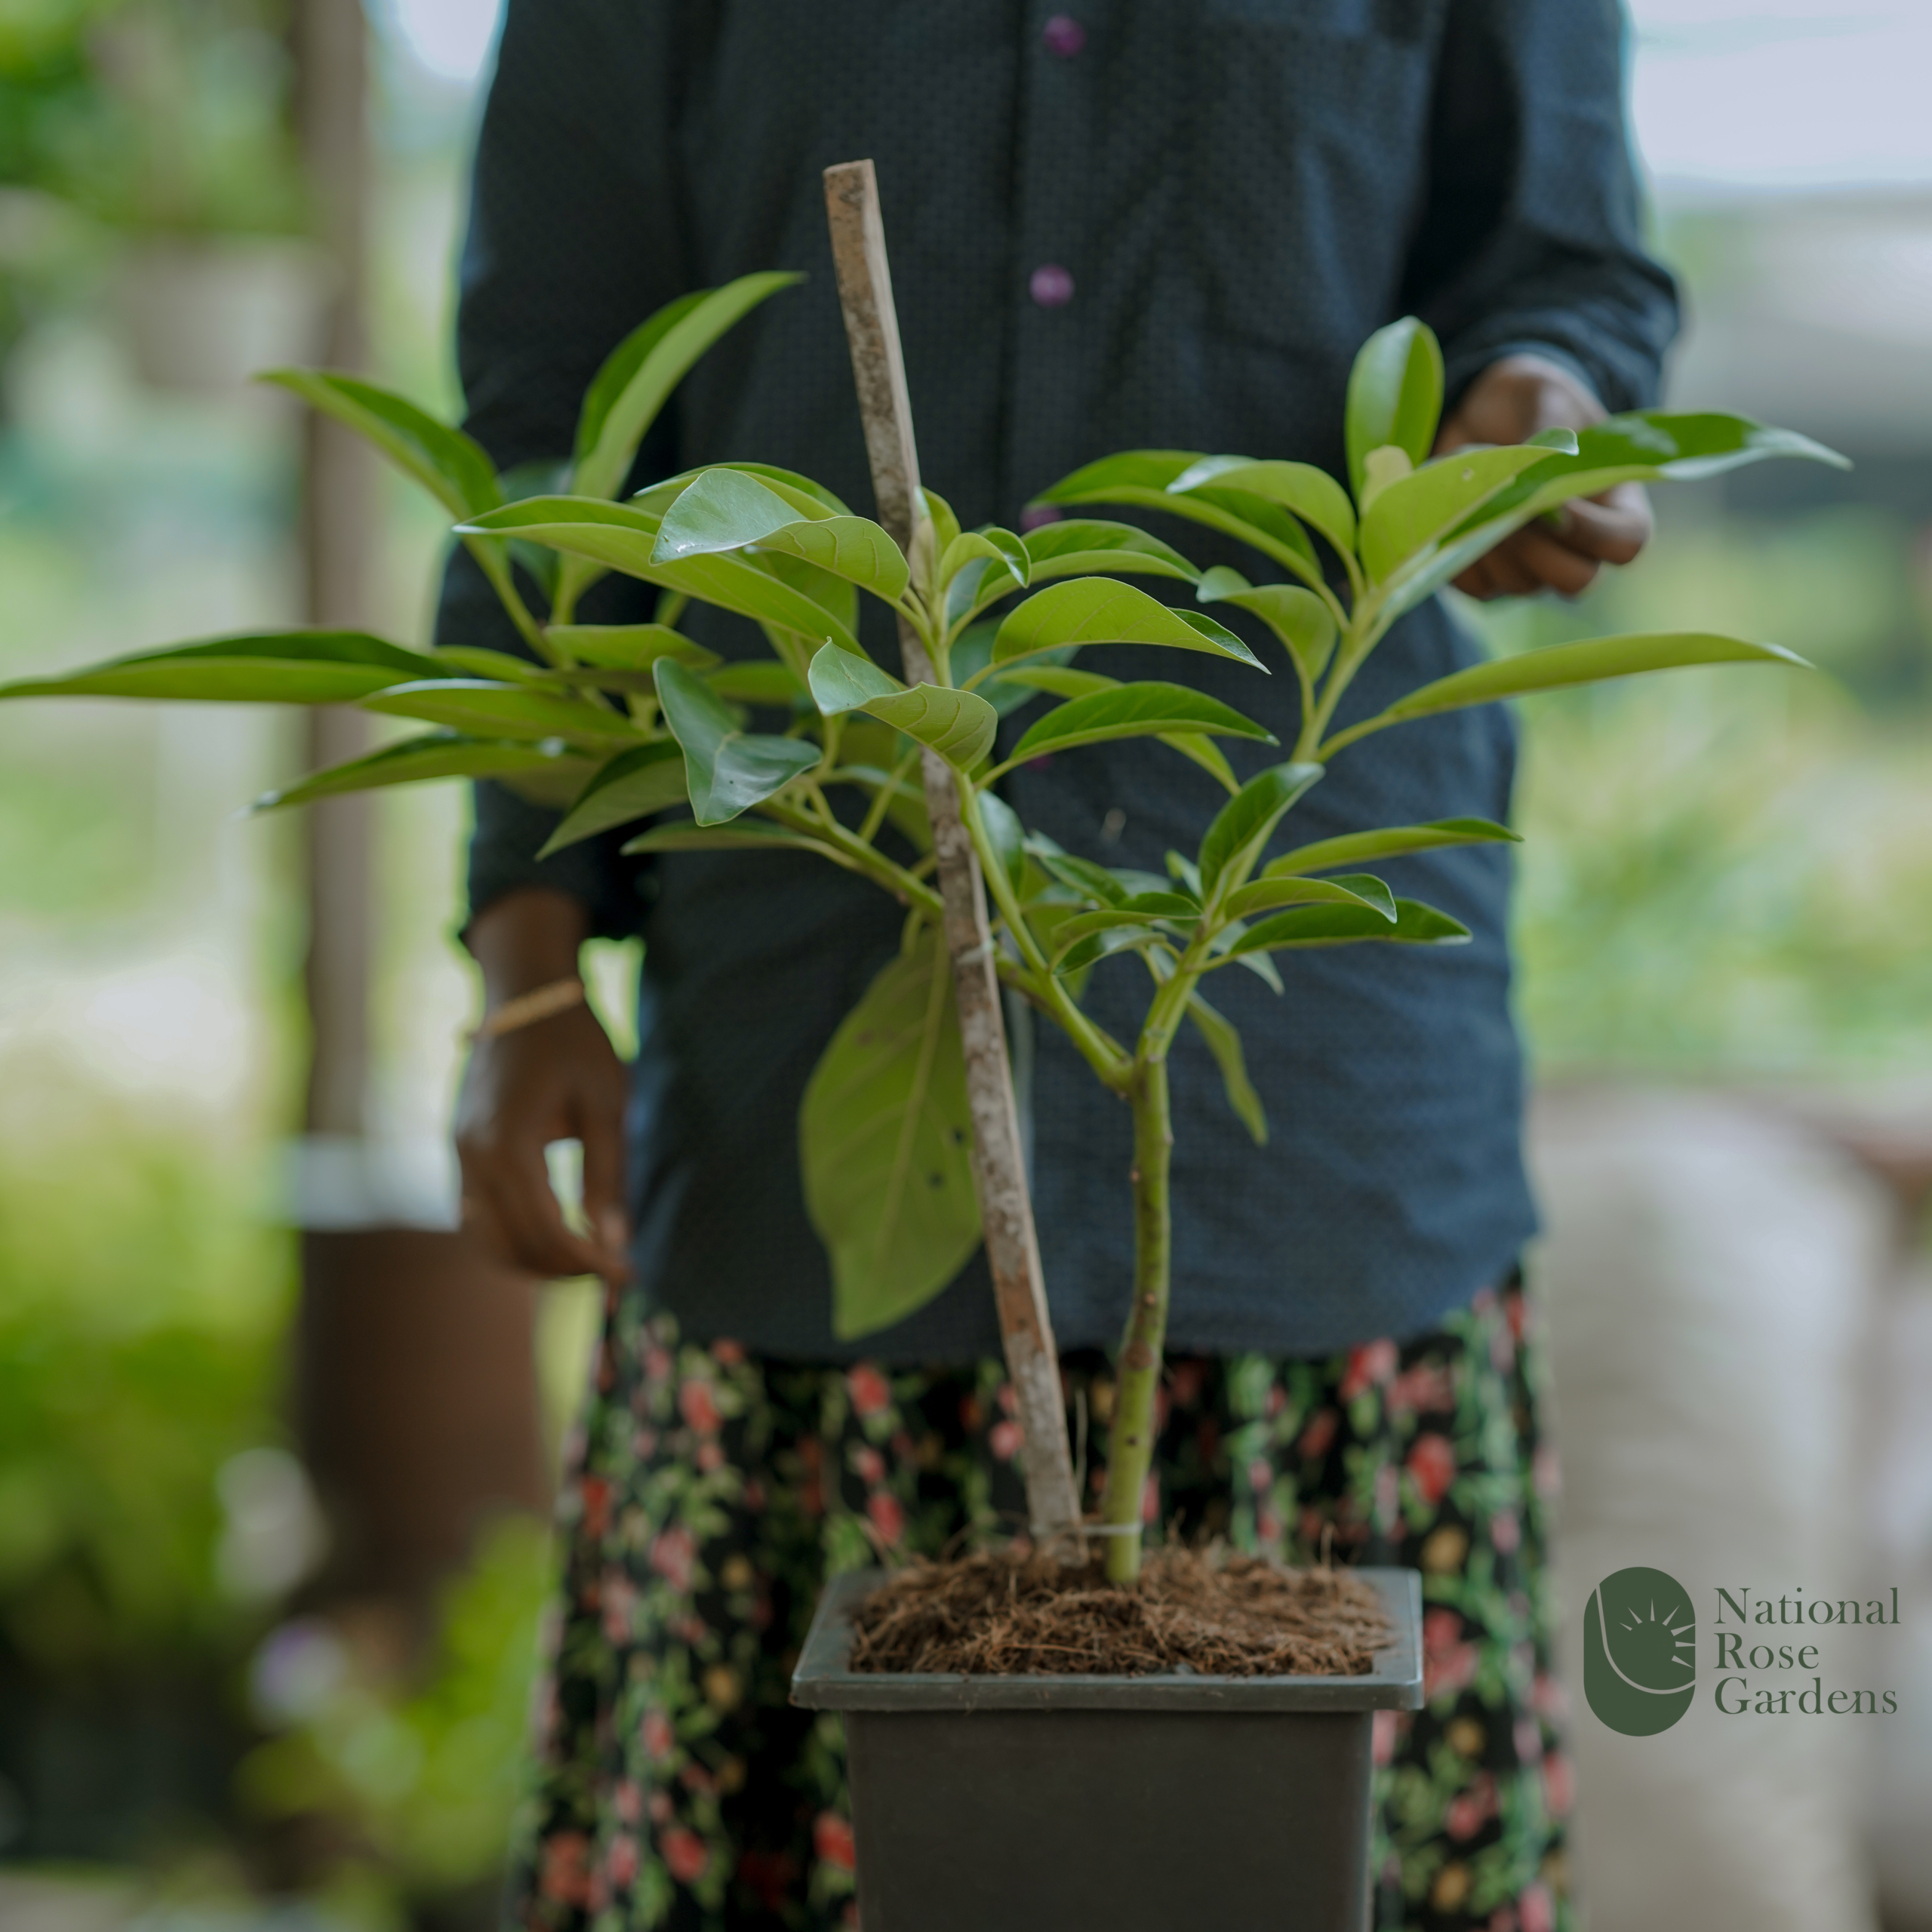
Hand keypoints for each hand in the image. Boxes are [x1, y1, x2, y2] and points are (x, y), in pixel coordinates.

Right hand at [456, 888, 631, 1284]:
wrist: (526, 994)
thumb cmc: (574, 1042)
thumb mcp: (606, 1104)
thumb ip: (608, 1177)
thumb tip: (616, 1244)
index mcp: (508, 1144)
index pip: (547, 1229)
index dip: (589, 1262)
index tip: (629, 1274)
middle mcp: (471, 1156)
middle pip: (513, 1245)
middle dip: (564, 1269)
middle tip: (613, 1270)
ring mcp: (458, 1155)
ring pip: (487, 1240)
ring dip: (534, 1261)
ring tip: (586, 1260)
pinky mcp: (459, 1151)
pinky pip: (476, 1216)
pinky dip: (511, 1239)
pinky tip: (553, 1236)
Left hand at [1434, 354, 1651, 600]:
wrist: (1482, 415)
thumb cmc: (1532, 404)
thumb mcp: (1548, 399)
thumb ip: (1550, 431)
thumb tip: (1533, 469)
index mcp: (1615, 503)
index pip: (1626, 543)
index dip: (1594, 532)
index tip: (1556, 501)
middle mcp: (1578, 547)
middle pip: (1576, 580)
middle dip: (1538, 547)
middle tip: (1506, 506)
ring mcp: (1533, 569)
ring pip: (1522, 583)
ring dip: (1494, 540)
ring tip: (1474, 490)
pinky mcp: (1488, 578)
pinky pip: (1477, 584)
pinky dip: (1461, 550)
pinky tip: (1455, 510)